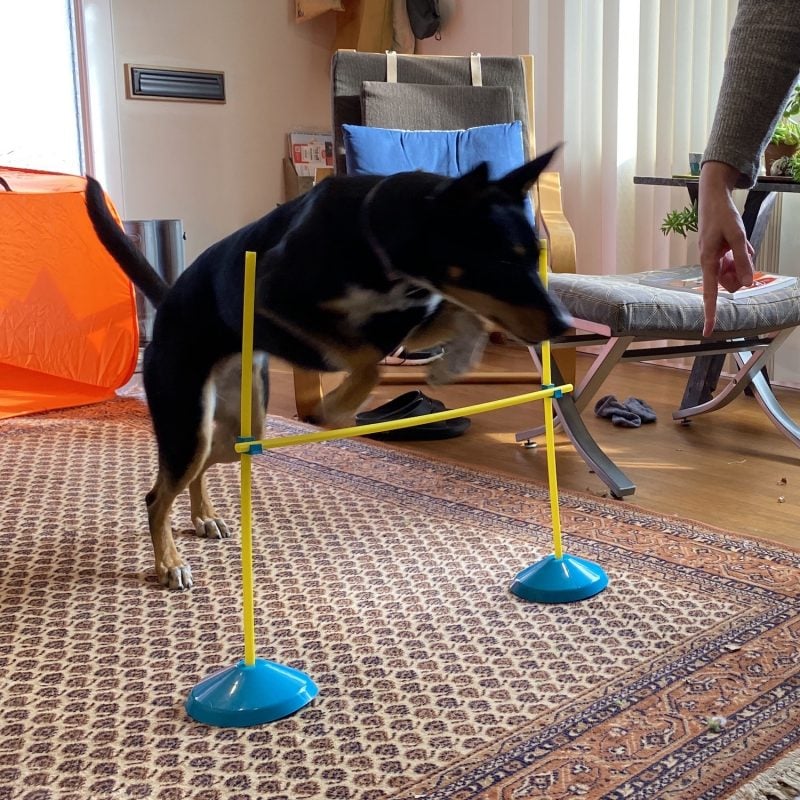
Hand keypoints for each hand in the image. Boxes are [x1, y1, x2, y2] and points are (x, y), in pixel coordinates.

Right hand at [698, 161, 754, 336]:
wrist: (713, 198)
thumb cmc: (722, 216)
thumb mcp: (737, 236)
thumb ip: (742, 260)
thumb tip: (747, 284)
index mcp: (707, 262)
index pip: (709, 294)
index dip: (710, 313)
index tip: (708, 331)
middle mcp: (709, 264)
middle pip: (728, 284)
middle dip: (740, 273)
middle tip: (743, 253)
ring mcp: (714, 260)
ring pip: (733, 273)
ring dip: (741, 263)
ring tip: (740, 245)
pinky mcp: (718, 254)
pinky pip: (733, 263)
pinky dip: (740, 256)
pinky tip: (739, 244)